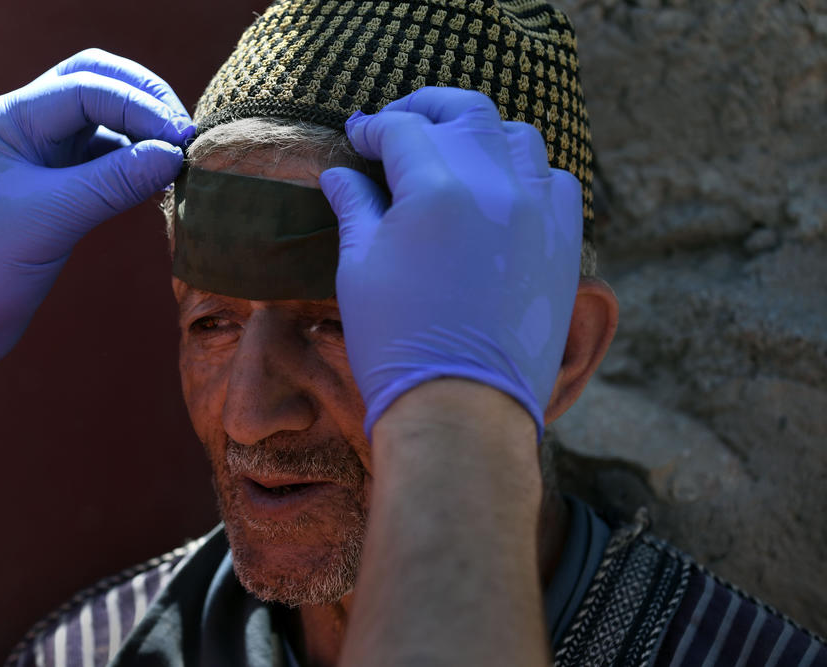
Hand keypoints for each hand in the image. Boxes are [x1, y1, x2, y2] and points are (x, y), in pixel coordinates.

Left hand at [0, 48, 192, 384]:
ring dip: (140, 132)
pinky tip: (158, 179)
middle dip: (141, 99)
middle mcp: (19, 127)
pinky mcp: (51, 188)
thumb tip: (173, 154)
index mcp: (3, 120)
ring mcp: (35, 156)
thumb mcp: (50, 219)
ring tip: (177, 157)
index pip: (82, 87)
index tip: (179, 137)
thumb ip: (114, 181)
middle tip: (183, 131)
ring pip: (100, 122)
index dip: (136, 105)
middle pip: (91, 84)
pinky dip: (132, 163)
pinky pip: (101, 160)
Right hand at [319, 87, 581, 439]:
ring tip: (454, 154)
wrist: (462, 408)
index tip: (359, 137)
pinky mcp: (563, 244)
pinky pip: (556, 182)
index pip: (402, 128)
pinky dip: (527, 173)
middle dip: (428, 108)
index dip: (374, 127)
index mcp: (435, 189)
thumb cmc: (398, 343)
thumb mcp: (360, 268)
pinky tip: (502, 192)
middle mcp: (495, 186)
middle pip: (466, 113)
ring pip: (518, 138)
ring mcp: (538, 212)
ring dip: (481, 136)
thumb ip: (356, 207)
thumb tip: (341, 172)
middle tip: (401, 122)